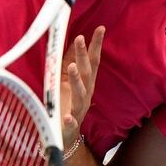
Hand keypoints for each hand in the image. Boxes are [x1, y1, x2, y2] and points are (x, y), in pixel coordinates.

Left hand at [59, 26, 104, 147]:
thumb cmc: (66, 104)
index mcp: (86, 84)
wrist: (65, 137)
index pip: (93, 61)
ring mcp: (78, 110)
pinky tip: (66, 117)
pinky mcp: (68, 126)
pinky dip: (69, 120)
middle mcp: (85, 94)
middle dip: (83, 56)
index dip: (96, 45)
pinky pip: (70, 123)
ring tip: (72, 68)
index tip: (100, 28)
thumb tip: (71, 42)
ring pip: (80, 94)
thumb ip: (69, 64)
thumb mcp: (68, 82)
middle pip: (86, 73)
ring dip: (77, 80)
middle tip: (79, 39)